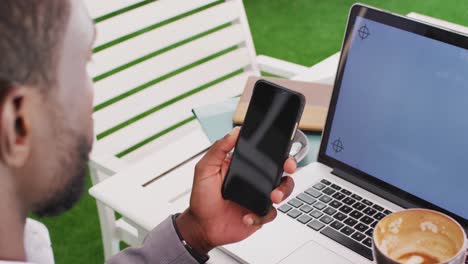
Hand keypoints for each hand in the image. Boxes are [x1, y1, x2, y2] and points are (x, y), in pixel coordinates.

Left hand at [176, 127, 296, 254]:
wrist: (202, 227)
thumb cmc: (202, 198)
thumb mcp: (205, 169)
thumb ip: (218, 149)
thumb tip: (234, 132)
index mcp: (243, 165)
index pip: (264, 154)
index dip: (277, 150)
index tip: (281, 149)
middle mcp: (254, 179)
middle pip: (280, 170)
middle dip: (289, 167)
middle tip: (287, 168)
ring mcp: (259, 197)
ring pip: (282, 190)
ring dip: (282, 192)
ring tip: (272, 197)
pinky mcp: (260, 213)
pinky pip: (270, 213)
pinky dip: (261, 215)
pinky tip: (247, 216)